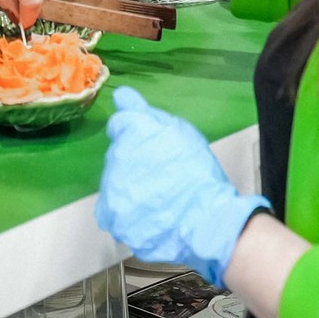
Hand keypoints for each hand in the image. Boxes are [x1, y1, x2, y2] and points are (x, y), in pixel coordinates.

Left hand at [96, 88, 269, 286]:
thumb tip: (122, 96)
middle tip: (161, 175)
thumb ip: (145, 113)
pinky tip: (148, 216)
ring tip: (158, 199)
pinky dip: (126, 214)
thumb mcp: (180, 131)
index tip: (151, 147)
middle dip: (133, 161)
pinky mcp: (112, 217)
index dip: (137, 134)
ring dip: (129, 188)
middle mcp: (116, 157)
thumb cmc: (199, 176)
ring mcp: (111, 189)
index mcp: (134, 130)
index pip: (120, 124)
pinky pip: (112, 212)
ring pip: (113, 183)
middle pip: (117, 155)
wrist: (207, 221)